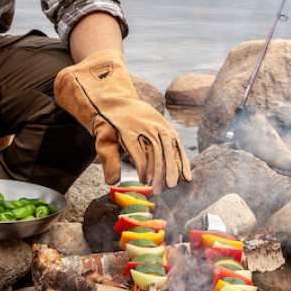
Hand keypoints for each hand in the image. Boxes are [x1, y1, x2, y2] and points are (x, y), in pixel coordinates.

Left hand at [54, 49, 190, 191]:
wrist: (119, 101)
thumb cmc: (110, 125)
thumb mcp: (103, 140)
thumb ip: (108, 160)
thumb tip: (112, 182)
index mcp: (127, 129)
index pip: (137, 151)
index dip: (141, 169)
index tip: (143, 182)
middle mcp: (145, 126)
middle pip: (156, 149)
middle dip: (159, 171)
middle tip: (159, 190)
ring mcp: (158, 125)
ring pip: (168, 147)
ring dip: (172, 168)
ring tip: (172, 185)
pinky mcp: (166, 128)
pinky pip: (176, 144)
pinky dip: (181, 160)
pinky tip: (186, 176)